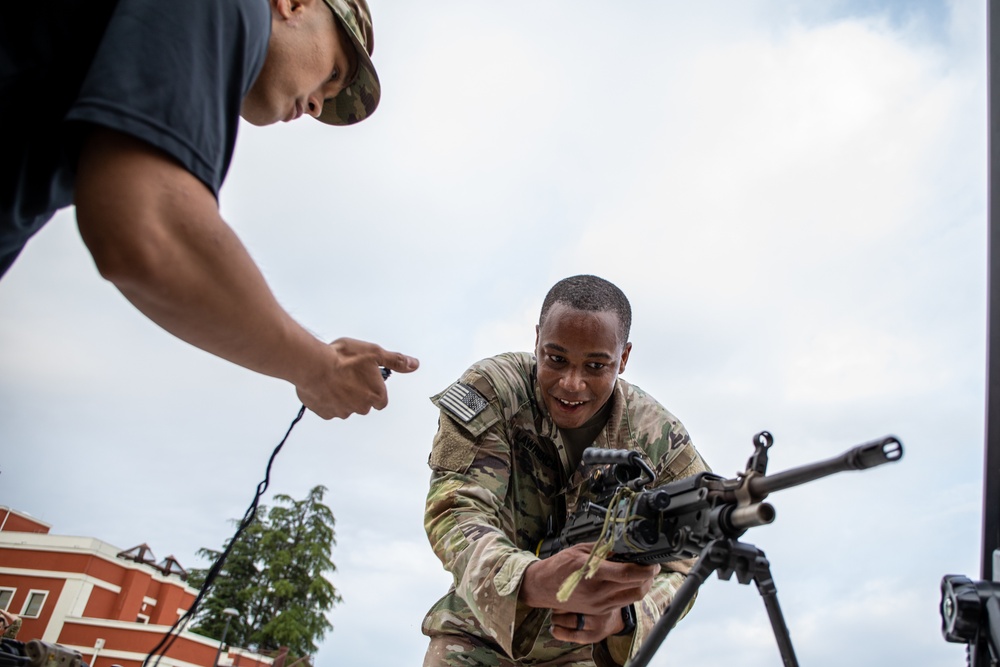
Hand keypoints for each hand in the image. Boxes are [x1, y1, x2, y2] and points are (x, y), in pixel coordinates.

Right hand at [295, 338, 418, 418]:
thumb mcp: (374, 353)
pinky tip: (324, 386)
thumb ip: (396, 361)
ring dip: (342, 396)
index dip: (374, 388)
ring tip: (335, 378)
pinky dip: (328, 399)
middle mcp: (360, 407)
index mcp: (375, 396)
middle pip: (364, 404)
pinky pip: (329, 409)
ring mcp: (341, 412)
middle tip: (349, 375)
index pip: (381, 400)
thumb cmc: (343, 358)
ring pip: (346, 406)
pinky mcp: (324, 413)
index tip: (366, 379)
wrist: (313, 365)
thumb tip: (414, 364)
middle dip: (358, 392)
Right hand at [519, 543, 655, 640]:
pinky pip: (622, 602)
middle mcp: (598, 592)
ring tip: (642, 574)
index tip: (653, 562)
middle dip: (649, 578)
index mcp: (593, 573)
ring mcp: (599, 605)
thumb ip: (604, 549)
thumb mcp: (581, 550)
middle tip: (651, 566)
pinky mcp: (598, 611)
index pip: (628, 574)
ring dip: (643, 586)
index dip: (646, 569)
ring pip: (633, 598)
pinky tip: (628, 582)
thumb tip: (624, 547)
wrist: (542, 587)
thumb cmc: (559, 566)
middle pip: (637, 589)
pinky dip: (630, 592)